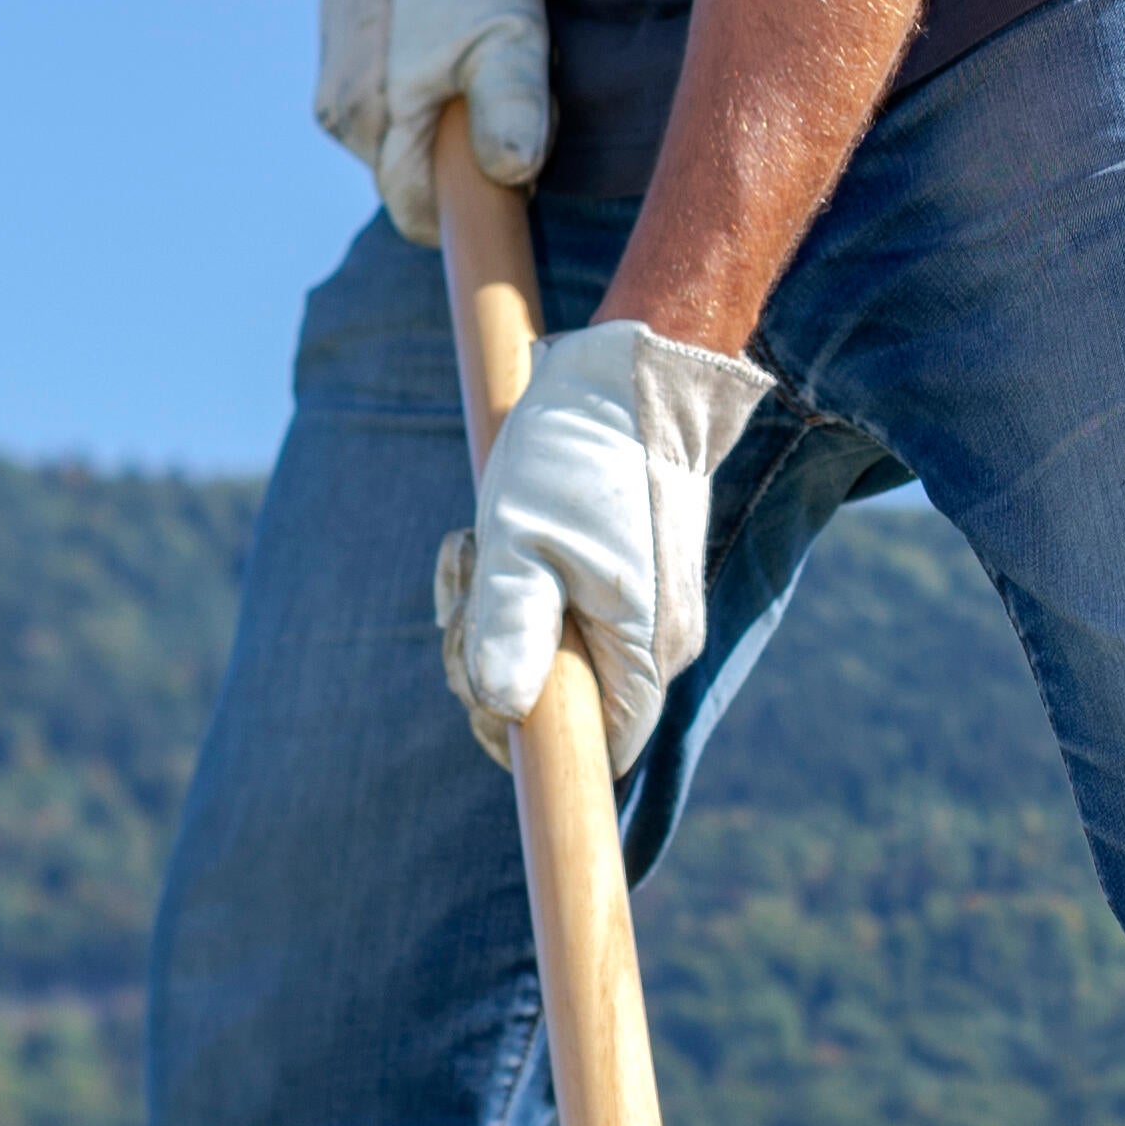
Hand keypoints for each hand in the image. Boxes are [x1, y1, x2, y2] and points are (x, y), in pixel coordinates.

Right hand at [315, 0, 550, 241]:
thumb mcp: (510, 32)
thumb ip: (511, 110)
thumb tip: (510, 176)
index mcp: (374, 121)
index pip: (422, 215)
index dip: (474, 207)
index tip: (514, 171)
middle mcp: (341, 116)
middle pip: (416, 177)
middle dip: (464, 154)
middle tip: (507, 88)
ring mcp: (335, 86)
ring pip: (407, 138)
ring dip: (448, 116)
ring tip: (479, 53)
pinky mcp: (341, 58)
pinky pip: (393, 102)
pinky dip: (427, 84)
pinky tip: (449, 35)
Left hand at [434, 319, 773, 774]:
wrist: (627, 375)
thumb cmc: (576, 453)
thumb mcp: (522, 536)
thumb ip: (511, 625)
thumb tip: (500, 709)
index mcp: (644, 646)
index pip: (599, 750)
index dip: (532, 741)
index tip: (481, 693)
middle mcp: (654, 641)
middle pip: (559, 704)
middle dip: (489, 656)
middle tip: (470, 583)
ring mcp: (638, 610)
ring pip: (543, 653)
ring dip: (489, 609)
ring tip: (479, 542)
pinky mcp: (616, 580)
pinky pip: (550, 612)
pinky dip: (509, 585)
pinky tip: (491, 536)